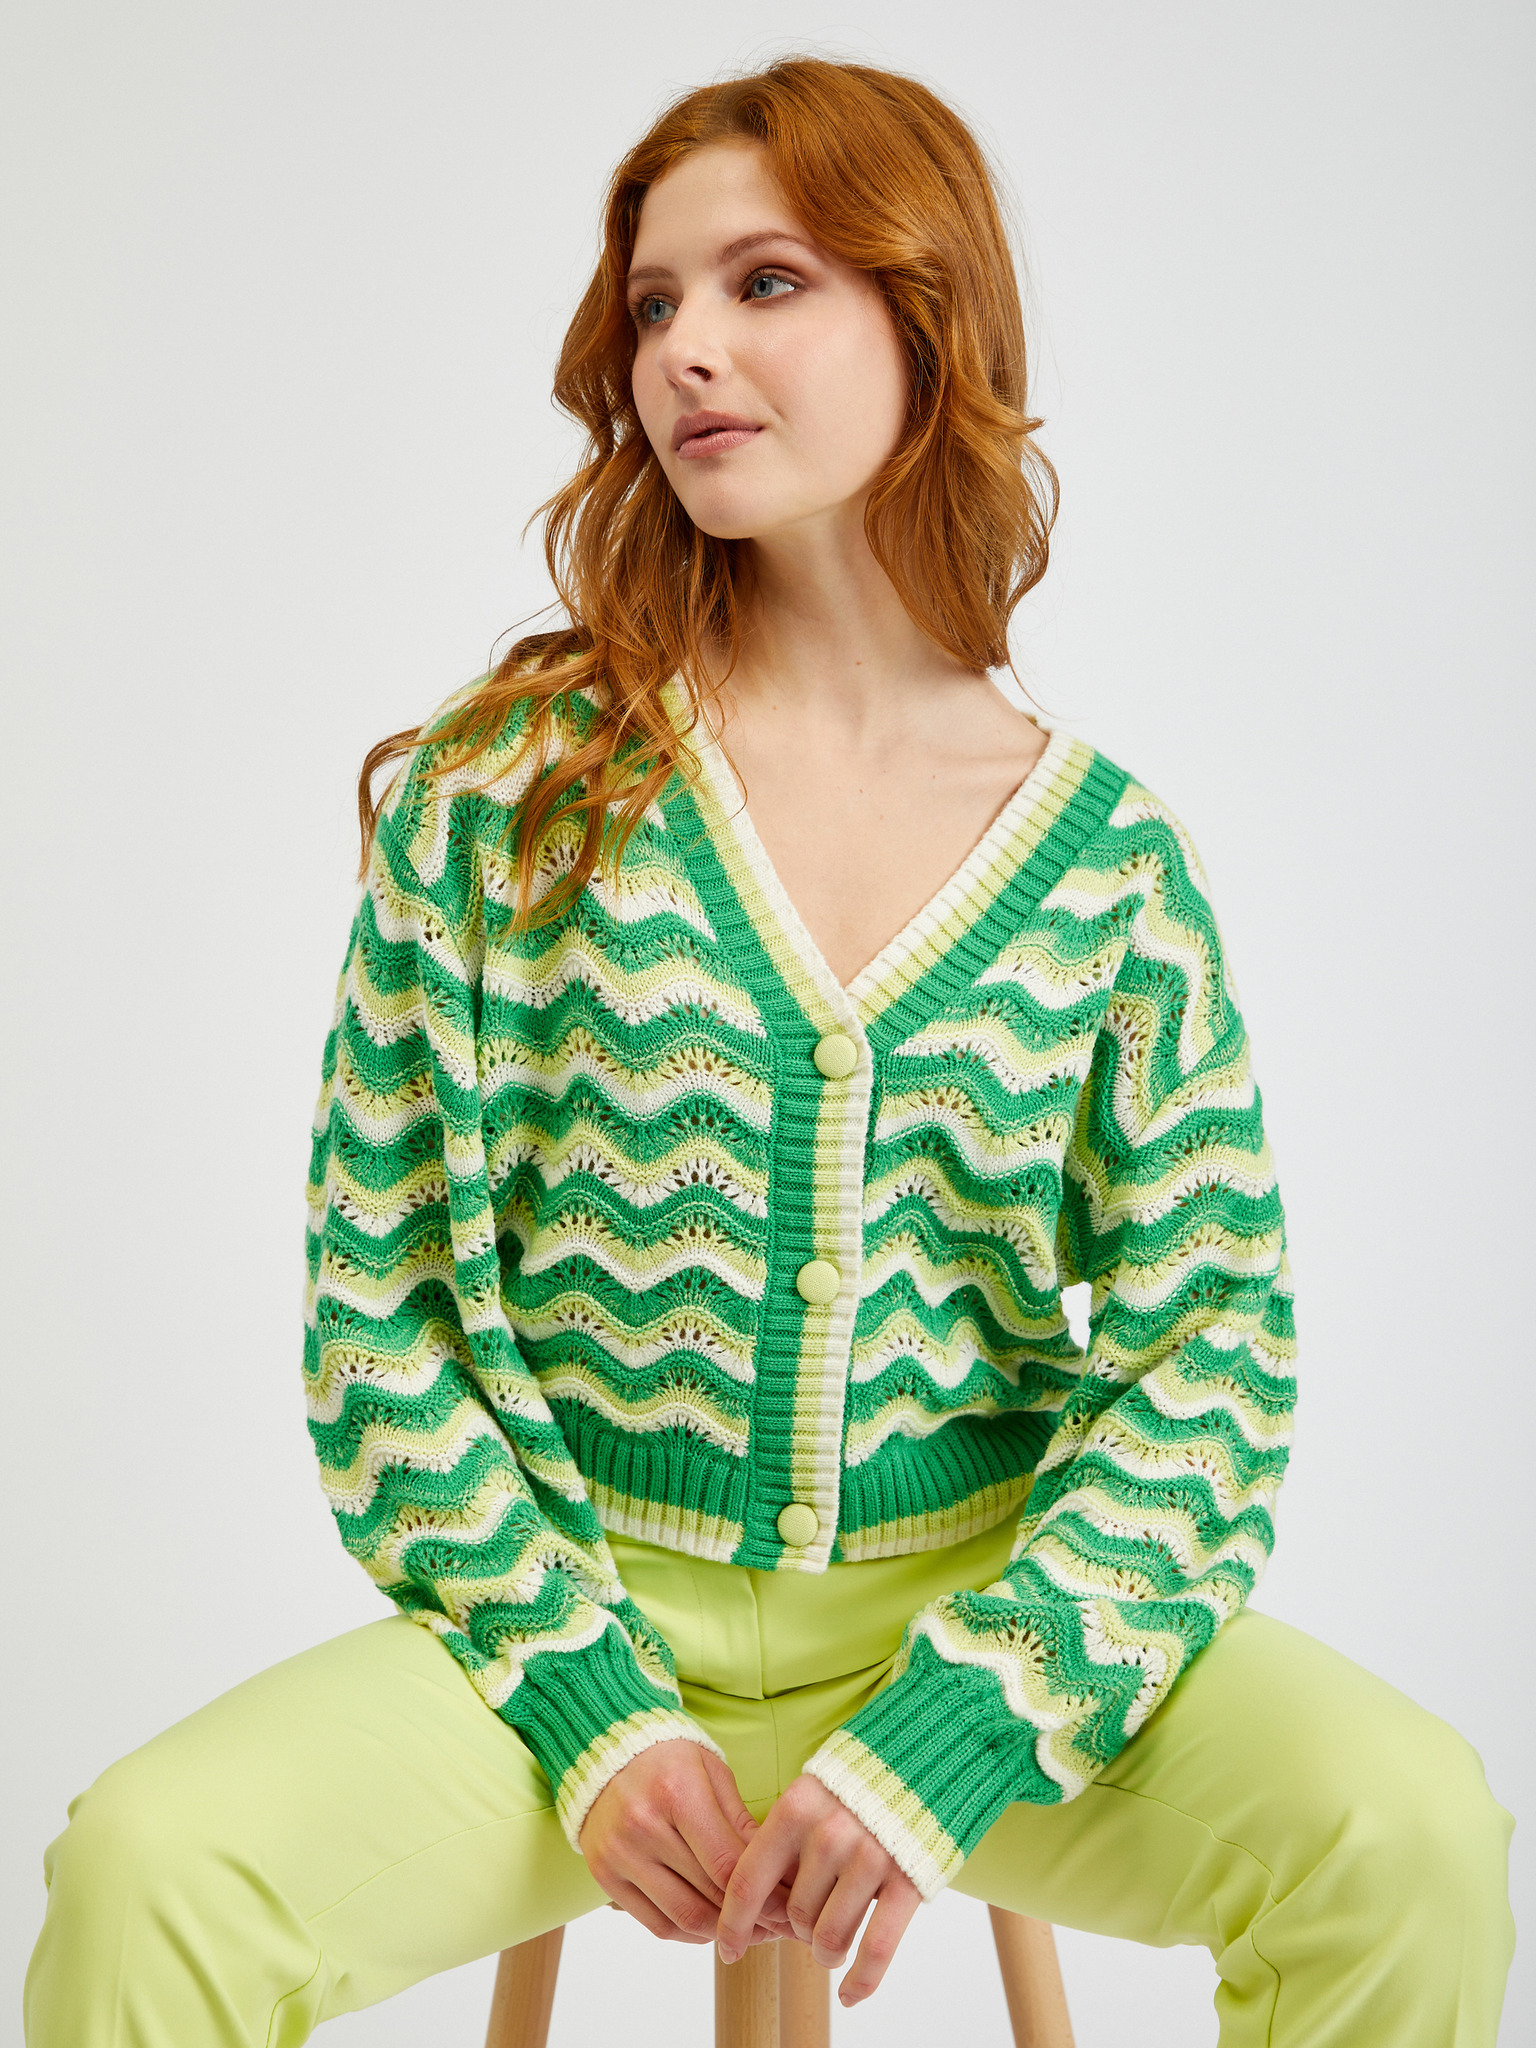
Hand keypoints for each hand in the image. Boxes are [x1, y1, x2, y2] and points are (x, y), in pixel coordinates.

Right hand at [578, 1738, 796, 1947]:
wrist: (605, 1753)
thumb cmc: (669, 1759)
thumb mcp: (712, 1772)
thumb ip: (740, 1822)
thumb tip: (776, 1871)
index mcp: (676, 1792)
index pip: (726, 1863)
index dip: (763, 1893)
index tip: (787, 1907)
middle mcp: (642, 1826)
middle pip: (708, 1893)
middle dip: (749, 1916)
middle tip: (776, 1924)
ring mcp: (619, 1854)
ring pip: (684, 1917)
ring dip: (722, 1932)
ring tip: (749, 1929)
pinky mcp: (605, 1876)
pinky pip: (656, 1925)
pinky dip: (690, 1933)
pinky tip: (712, 1926)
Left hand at [713, 1772, 921, 2006]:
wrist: (928, 1756)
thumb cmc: (859, 1781)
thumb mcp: (812, 1792)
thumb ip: (786, 1840)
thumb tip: (759, 1904)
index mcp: (796, 1807)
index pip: (748, 1880)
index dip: (734, 1923)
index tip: (727, 1949)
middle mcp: (829, 1833)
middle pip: (795, 1915)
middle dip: (798, 1931)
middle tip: (810, 1926)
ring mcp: (871, 1856)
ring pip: (830, 1937)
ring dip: (827, 1953)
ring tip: (831, 1948)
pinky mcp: (908, 1879)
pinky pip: (876, 1948)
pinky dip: (862, 1980)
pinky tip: (851, 1993)